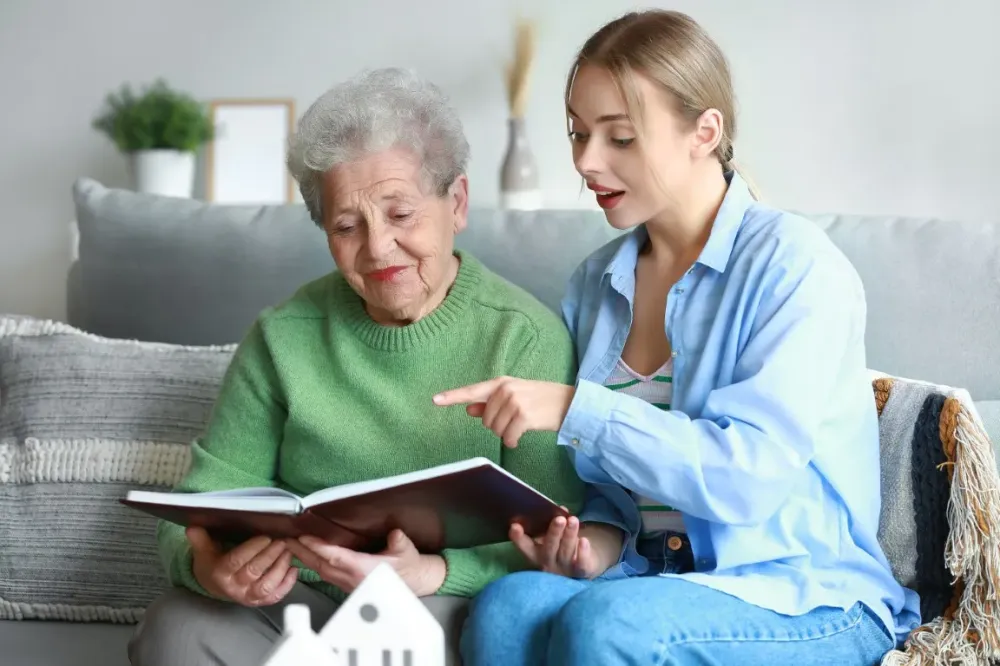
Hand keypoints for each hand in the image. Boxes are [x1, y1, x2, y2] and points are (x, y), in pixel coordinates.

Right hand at [187, 526, 297, 606]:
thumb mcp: (203, 550)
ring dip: (281, 568)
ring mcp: (248, 597)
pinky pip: (275, 597)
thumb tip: (193, 528)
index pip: (236, 561)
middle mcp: (234, 587)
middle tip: (282, 540)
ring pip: (267, 586)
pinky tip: (294, 569)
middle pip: (254, 572)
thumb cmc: (212, 563)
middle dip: (270, 555)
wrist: (213, 586)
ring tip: (289, 551)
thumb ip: (200, 539)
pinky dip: (287, 585)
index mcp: (220, 573)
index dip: (252, 548)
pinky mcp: (259, 602)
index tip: (266, 536)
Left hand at [285, 529, 446, 596]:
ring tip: (289, 544)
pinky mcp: (345, 584)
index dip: (318, 548)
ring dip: (303, 558)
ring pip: (320, 571)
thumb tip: (395, 534)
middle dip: (301, 552)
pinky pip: (324, 574)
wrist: (412, 582)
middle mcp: (351, 579)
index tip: (303, 538)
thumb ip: (400, 542)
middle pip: (320, 566)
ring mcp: (347, 583)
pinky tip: (304, 555)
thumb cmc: (408, 566)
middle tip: (285, 538)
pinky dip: (312, 563)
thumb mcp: (407, 551)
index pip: (336, 558)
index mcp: (364, 570)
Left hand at [433, 377, 574, 447]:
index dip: (452, 397)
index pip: (472, 391)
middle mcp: (505, 390)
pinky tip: (522, 436)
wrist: (569, 403)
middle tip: (516, 419)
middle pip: (485, 420)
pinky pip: (507, 438)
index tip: (434, 400)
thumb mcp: (515, 396)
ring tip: (522, 425)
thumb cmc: (540, 400)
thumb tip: (470, 409)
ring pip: (495, 430)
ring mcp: (514, 402)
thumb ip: (491, 402)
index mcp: (500, 383)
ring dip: (507, 434)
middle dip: (497, 425)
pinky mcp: (523, 416)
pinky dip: (513, 441)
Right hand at [510, 514, 622, 579]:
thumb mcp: (552, 536)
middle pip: (549, 549)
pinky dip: (583, 553)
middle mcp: (548, 564)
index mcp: (536, 554)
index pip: (525, 547)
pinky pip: (581, 565)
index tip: (514, 526)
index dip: (518, 538)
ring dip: (569, 535)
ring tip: (573, 520)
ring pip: (566, 553)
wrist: (582, 566)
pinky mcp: (581, 573)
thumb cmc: (561, 546)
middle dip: (553, 534)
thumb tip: (560, 508)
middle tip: (559, 519)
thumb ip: (552, 524)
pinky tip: (584, 540)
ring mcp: (564, 570)